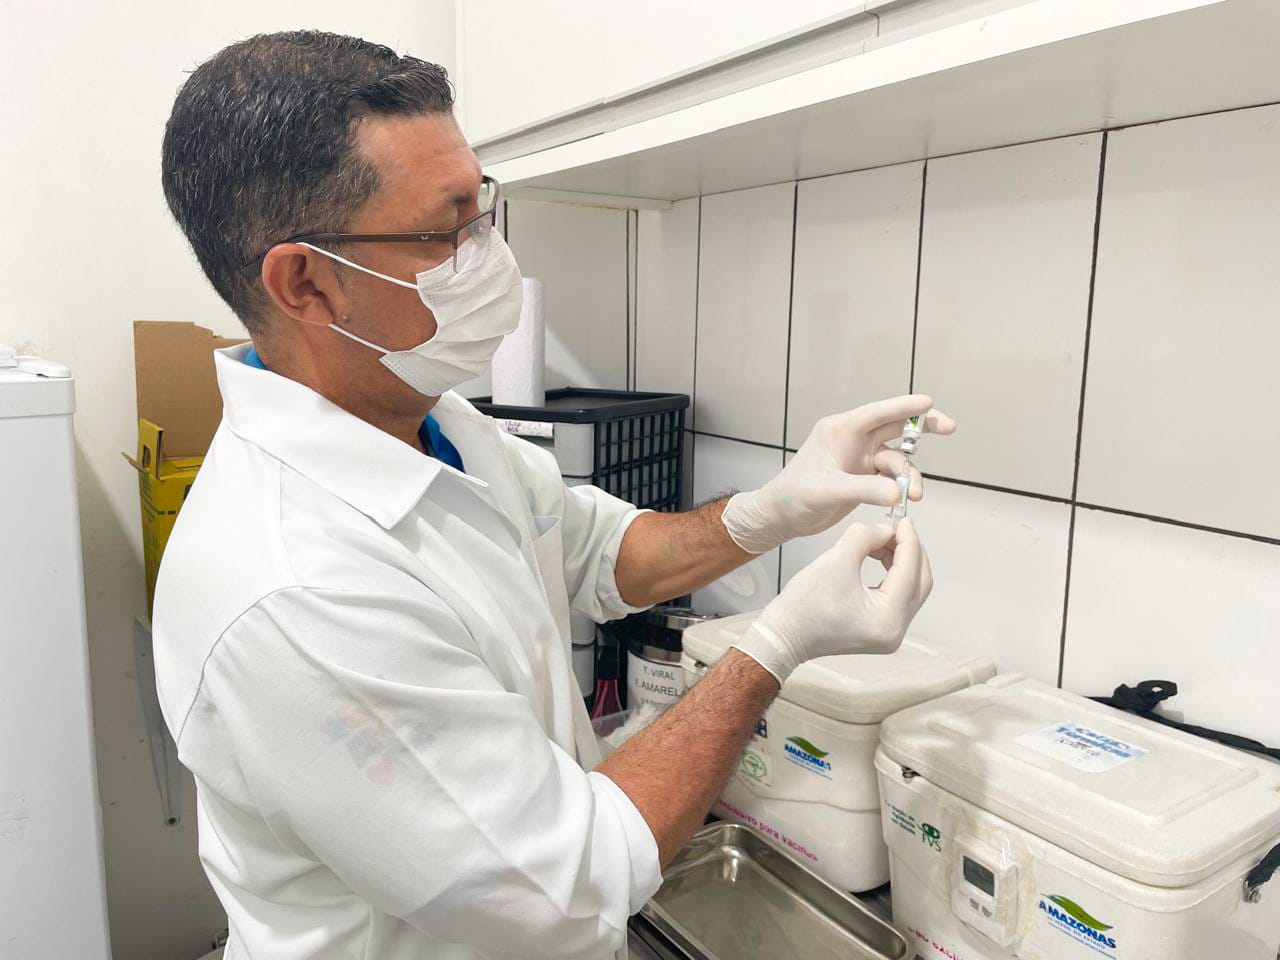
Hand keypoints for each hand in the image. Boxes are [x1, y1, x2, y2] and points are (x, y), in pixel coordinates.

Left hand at [720, 395, 954, 553]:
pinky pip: (892, 478)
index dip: (904, 406)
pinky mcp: (864, 478)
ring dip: (909, 475)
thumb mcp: (827, 490)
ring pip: (897, 459)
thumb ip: (863, 490)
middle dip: (923, 426)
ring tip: (914, 495)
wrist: (781, 517)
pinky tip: (905, 500)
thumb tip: (896, 493)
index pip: (877, 412)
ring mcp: (860, 459)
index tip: (930, 402)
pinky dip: (901, 487)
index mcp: (840, 431)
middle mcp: (853, 440)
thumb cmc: (794, 495)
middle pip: (895, 426)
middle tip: (949, 427)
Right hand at [730, 519, 932, 683]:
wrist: (783, 635)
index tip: (902, 519)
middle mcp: (895, 631)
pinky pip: (898, 597)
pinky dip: (893, 575)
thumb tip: (886, 529)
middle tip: (896, 527)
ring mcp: (889, 634)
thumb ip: (866, 537)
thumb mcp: (836, 560)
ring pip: (911, 589)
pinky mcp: (881, 630)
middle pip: (920, 581)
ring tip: (882, 540)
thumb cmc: (803, 606)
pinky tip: (879, 558)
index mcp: (887, 618)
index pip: (910, 570)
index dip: (908, 540)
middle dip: (910, 551)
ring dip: (902, 562)